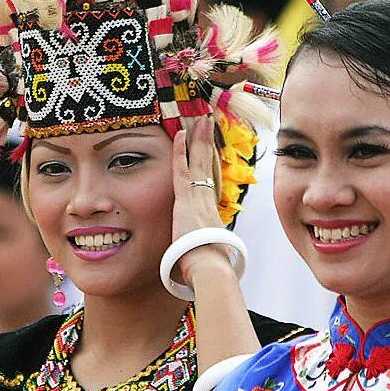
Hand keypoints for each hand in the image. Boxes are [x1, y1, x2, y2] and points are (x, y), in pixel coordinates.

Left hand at [171, 117, 231, 285]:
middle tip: (209, 124)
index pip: (208, 183)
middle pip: (208, 166)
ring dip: (199, 140)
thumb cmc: (206, 270)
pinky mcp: (186, 198)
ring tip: (201, 120)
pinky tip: (180, 134)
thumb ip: (200, 255)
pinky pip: (183, 168)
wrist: (210, 269)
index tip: (209, 152)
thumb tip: (196, 268)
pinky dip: (181, 150)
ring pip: (199, 162)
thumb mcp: (204, 258)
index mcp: (210, 214)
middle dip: (208, 144)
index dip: (209, 165)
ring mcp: (198, 197)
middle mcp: (207, 201)